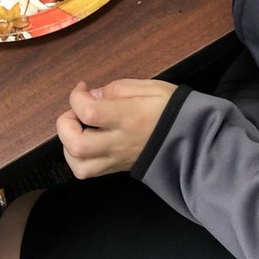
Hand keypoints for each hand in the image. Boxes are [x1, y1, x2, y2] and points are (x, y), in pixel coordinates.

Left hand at [57, 78, 176, 177]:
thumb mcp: (150, 87)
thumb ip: (117, 89)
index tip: (83, 88)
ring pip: (79, 165)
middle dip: (65, 125)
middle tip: (76, 112)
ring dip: (68, 145)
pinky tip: (85, 142)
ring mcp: (117, 159)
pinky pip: (87, 172)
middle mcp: (120, 142)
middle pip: (77, 144)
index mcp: (129, 117)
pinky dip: (77, 158)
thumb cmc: (172, 109)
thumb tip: (92, 96)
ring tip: (78, 129)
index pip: (88, 111)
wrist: (193, 140)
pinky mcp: (117, 168)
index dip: (76, 97)